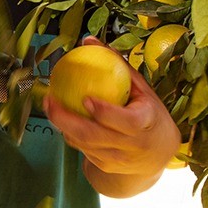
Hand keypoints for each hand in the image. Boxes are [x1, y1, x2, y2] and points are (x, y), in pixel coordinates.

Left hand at [42, 38, 181, 177]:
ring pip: (84, 144)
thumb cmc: (149, 112)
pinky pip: (83, 149)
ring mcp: (118, 160)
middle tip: (50, 101)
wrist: (158, 154)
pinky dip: (70, 134)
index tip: (86, 99)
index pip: (127, 121)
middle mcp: (133, 146)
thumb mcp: (142, 89)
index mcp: (147, 124)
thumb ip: (117, 64)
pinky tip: (60, 119)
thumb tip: (89, 40)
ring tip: (49, 107)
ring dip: (63, 126)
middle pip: (94, 136)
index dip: (106, 112)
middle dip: (67, 120)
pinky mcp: (106, 166)